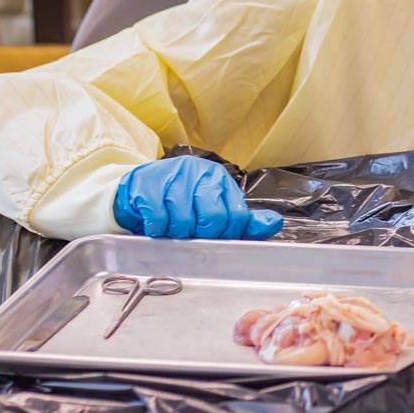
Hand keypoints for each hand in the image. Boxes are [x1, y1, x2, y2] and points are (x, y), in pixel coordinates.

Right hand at [113, 156, 282, 239]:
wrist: (138, 187)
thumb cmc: (180, 200)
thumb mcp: (215, 205)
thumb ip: (244, 219)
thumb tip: (275, 223)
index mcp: (219, 179)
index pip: (236, 215)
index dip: (227, 235)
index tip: (215, 239)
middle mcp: (199, 173)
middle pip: (212, 218)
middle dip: (202, 235)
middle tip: (192, 236)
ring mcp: (173, 177)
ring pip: (183, 221)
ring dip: (176, 234)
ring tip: (172, 229)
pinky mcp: (148, 186)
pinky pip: (157, 219)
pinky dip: (157, 230)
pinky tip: (156, 226)